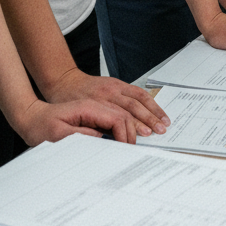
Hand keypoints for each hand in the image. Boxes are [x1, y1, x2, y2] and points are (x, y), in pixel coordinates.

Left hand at [44, 68, 169, 139]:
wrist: (62, 80)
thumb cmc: (65, 101)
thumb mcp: (70, 119)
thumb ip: (86, 131)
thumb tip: (104, 145)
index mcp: (95, 102)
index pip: (116, 118)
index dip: (127, 131)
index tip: (135, 143)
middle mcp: (107, 93)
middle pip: (131, 107)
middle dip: (146, 121)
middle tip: (157, 133)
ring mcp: (114, 86)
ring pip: (138, 98)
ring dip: (152, 111)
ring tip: (163, 123)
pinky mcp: (117, 83)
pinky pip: (136, 91)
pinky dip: (149, 101)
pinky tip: (156, 110)